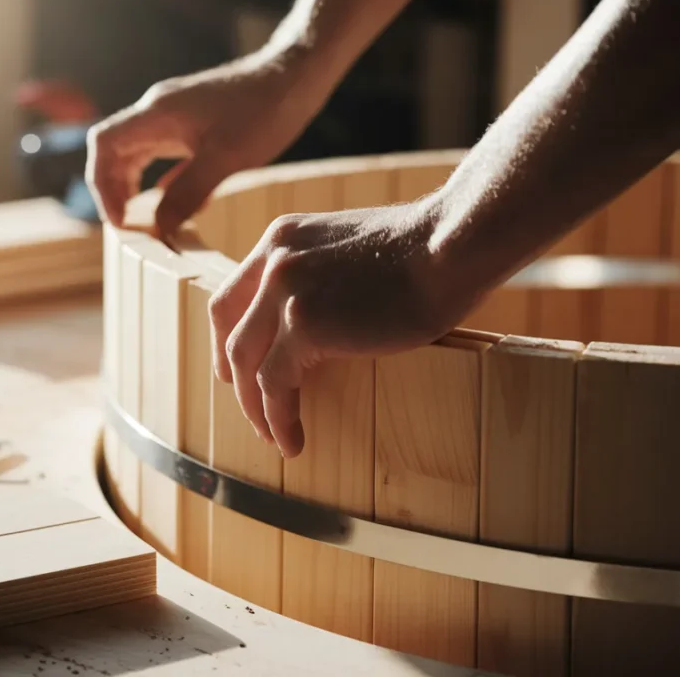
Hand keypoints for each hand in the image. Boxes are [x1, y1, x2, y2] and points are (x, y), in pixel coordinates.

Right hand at [85, 46, 327, 236]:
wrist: (297, 76)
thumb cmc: (264, 111)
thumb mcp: (226, 159)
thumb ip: (187, 193)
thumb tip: (158, 227)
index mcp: (157, 114)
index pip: (103, 145)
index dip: (102, 185)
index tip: (121, 219)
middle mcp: (160, 112)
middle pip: (115, 151)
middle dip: (116, 191)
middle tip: (132, 228)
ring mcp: (177, 117)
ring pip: (139, 154)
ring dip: (136, 187)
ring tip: (149, 222)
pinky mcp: (196, 124)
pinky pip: (165, 155)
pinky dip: (163, 182)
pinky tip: (178, 205)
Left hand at [208, 200, 469, 457]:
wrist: (450, 246)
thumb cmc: (422, 250)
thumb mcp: (349, 247)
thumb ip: (320, 273)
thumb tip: (321, 314)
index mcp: (282, 238)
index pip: (233, 292)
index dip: (228, 336)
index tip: (237, 367)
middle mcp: (274, 260)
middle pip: (228, 328)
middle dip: (234, 375)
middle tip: (250, 406)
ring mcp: (285, 291)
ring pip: (246, 363)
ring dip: (255, 406)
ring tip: (273, 436)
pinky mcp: (305, 324)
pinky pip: (276, 385)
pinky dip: (279, 419)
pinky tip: (292, 441)